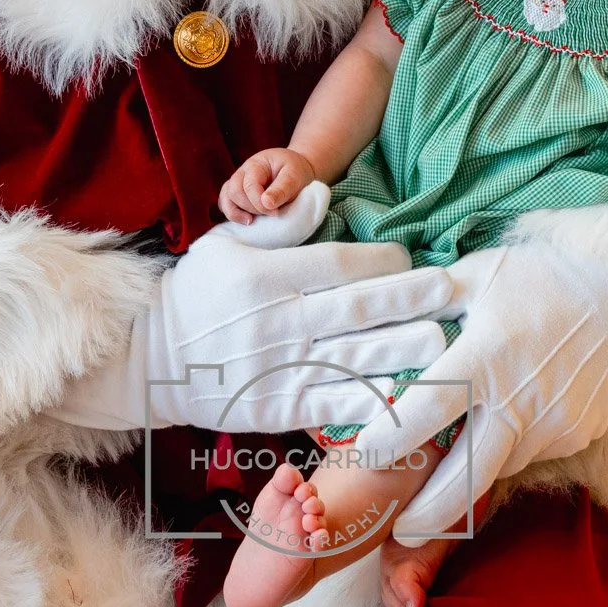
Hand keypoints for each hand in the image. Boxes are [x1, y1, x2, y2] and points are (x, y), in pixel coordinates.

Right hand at [52, 182, 451, 433]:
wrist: (154, 360)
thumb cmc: (199, 291)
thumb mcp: (228, 243)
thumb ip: (280, 224)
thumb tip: (324, 196)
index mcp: (265, 276)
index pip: (336, 264)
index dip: (382, 261)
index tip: (414, 258)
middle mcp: (275, 323)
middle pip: (356, 310)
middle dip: (409, 300)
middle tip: (453, 292)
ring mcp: (278, 370)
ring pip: (352, 360)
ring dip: (403, 352)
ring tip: (445, 342)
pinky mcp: (278, 410)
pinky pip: (333, 407)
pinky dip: (370, 403)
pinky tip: (406, 396)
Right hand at [219, 148, 315, 222]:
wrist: (296, 169)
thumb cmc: (295, 171)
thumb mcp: (294, 176)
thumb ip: (282, 189)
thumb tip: (266, 203)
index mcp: (256, 164)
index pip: (249, 185)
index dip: (259, 203)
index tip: (276, 212)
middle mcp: (242, 172)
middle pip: (233, 191)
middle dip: (250, 207)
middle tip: (270, 214)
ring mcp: (237, 182)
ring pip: (225, 197)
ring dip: (237, 212)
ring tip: (251, 221)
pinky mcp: (237, 194)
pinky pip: (225, 203)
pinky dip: (232, 213)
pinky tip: (246, 220)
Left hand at [352, 242, 607, 543]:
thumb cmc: (537, 274)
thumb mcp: (475, 274)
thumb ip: (423, 299)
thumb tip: (369, 311)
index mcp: (485, 358)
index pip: (427, 411)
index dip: (390, 438)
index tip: (362, 455)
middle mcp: (519, 401)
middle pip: (466, 476)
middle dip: (428, 513)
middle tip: (396, 531)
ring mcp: (553, 424)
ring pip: (498, 466)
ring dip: (468, 476)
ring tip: (438, 478)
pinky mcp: (577, 434)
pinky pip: (529, 453)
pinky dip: (505, 449)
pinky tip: (496, 427)